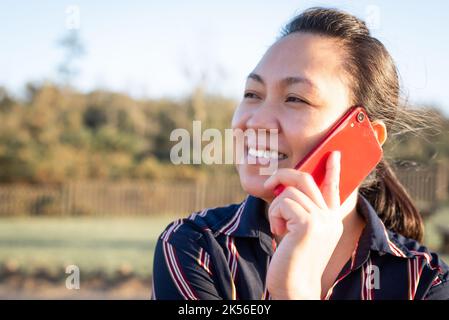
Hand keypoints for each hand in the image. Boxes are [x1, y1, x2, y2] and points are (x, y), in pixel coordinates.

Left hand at [263, 151, 342, 298]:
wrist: (294, 287)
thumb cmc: (292, 261)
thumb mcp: (298, 233)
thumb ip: (298, 212)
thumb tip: (284, 188)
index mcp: (330, 220)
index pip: (334, 188)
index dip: (332, 170)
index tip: (333, 154)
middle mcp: (330, 218)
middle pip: (305, 178)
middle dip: (283, 175)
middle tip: (270, 185)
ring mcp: (322, 220)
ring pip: (289, 192)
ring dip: (275, 208)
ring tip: (278, 228)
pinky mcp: (308, 224)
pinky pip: (283, 203)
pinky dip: (274, 215)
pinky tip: (278, 232)